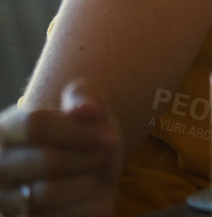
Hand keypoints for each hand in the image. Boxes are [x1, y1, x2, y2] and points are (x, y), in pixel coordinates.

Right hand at [0, 81, 122, 216]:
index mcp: (7, 129)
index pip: (35, 125)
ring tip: (97, 176)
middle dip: (87, 158)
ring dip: (86, 183)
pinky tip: (94, 197)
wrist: (83, 173)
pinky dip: (86, 207)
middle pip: (46, 161)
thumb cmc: (81, 137)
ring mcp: (5, 199)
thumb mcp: (86, 109)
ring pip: (49, 194)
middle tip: (105, 157)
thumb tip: (85, 108)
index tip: (110, 137)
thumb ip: (85, 98)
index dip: (78, 131)